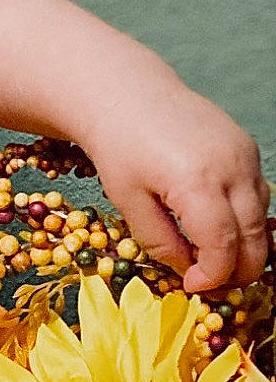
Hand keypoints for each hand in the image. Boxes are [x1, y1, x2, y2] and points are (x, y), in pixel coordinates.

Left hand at [84, 82, 270, 294]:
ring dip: (244, 246)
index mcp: (196, 181)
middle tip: (211, 283)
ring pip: (261, 217)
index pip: (223, 245)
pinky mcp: (248, 147)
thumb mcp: (128, 201)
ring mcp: (245, 154)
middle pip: (254, 236)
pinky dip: (245, 218)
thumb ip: (160, 242)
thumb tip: (187, 273)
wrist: (128, 95)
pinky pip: (258, 194)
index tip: (194, 286)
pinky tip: (218, 227)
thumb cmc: (119, 148)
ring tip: (212, 260)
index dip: (213, 275)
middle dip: (237, 269)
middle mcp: (232, 166)